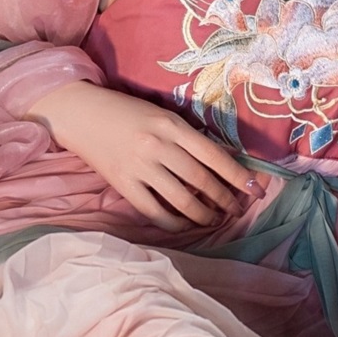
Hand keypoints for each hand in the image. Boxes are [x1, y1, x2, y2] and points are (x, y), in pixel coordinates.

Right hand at [34, 81, 258, 230]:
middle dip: (224, 199)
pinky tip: (185, 224)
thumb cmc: (127, 112)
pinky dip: (174, 222)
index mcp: (172, 126)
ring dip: (203, 214)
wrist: (81, 113)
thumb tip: (220, 162)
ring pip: (181, 199)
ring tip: (215, 220)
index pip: (214, 156)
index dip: (238, 176)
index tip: (255, 190)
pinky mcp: (122, 184)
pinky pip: (153, 211)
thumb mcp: (163, 115)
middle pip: (201, 180)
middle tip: (237, 209)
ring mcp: (139, 167)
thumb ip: (188, 137)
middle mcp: (158, 147)